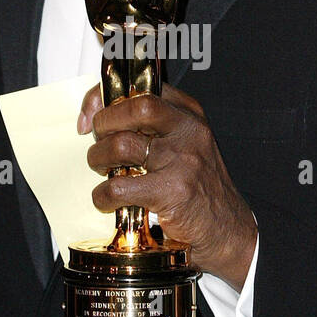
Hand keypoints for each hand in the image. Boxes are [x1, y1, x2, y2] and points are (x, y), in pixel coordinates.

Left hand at [79, 83, 256, 291]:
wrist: (227, 229)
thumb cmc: (197, 186)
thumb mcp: (183, 145)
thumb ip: (151, 127)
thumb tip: (95, 118)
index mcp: (188, 114)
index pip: (141, 87)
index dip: (104, 96)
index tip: (89, 115)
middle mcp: (188, 131)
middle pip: (134, 107)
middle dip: (103, 124)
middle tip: (99, 143)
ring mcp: (182, 161)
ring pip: (120, 145)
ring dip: (98, 159)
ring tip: (103, 171)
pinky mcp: (172, 192)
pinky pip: (119, 187)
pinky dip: (103, 195)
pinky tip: (108, 201)